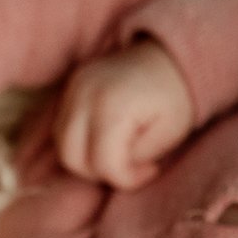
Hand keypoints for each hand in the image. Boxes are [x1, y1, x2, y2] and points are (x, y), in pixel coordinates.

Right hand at [52, 39, 193, 189]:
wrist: (169, 57)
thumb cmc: (175, 98)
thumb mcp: (167, 135)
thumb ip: (135, 158)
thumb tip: (112, 170)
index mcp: (113, 106)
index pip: (103, 164)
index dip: (126, 179)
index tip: (151, 170)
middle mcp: (85, 95)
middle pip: (72, 158)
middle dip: (101, 173)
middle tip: (132, 166)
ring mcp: (73, 88)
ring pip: (62, 145)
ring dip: (88, 160)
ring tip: (121, 153)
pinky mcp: (70, 86)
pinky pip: (62, 127)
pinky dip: (80, 142)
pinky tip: (108, 139)